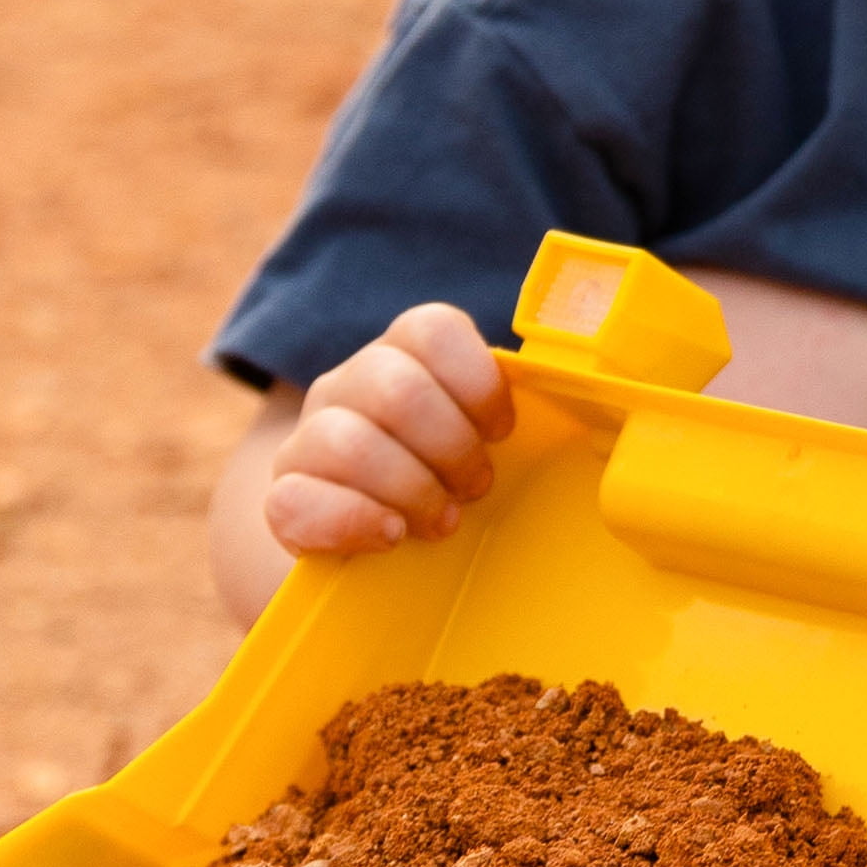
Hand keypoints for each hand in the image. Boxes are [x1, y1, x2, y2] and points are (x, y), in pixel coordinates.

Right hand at [264, 303, 515, 557]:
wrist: (362, 537)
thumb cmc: (441, 479)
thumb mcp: (476, 436)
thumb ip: (505, 411)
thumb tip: (584, 393)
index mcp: (400, 354)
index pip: (433, 329)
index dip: (478, 383)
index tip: (501, 432)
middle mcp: (347, 384)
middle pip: (397, 389)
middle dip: (452, 448)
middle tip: (475, 487)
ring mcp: (306, 439)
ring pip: (348, 444)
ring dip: (411, 490)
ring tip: (442, 521)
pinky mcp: (281, 498)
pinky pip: (299, 500)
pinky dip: (355, 521)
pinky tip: (390, 535)